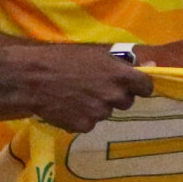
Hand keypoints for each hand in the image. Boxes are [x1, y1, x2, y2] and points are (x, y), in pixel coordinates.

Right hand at [0, 45, 153, 132]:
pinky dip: (81, 117)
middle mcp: (114, 96)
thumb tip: (152, 66)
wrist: (30, 79)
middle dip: (114, 95)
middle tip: (94, 86)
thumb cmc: (62, 60)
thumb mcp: (94, 55)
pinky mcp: (85, 126)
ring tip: (75, 94)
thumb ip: (123, 64)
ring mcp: (100, 113)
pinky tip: (66, 105)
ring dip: (96, 106)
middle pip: (126, 102)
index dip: (139, 86)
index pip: (146, 87)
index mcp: (120, 75)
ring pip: (105, 112)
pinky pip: (89, 123)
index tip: (132, 85)